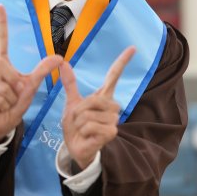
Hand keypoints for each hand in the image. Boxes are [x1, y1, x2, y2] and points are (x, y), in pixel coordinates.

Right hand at [0, 5, 62, 143]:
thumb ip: (43, 71)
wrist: (3, 122)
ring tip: (5, 102)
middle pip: (5, 69)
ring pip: (2, 86)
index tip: (0, 5)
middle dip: (15, 86)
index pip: (1, 40)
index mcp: (1, 63)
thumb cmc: (15, 103)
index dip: (1, 23)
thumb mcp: (31, 86)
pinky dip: (3, 105)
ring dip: (10, 98)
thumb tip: (60, 58)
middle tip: (13, 95)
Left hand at [58, 46, 135, 169]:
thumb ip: (70, 84)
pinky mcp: (111, 133)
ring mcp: (113, 120)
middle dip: (79, 111)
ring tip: (83, 129)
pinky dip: (83, 132)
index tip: (133, 47)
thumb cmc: (76, 127)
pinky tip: (87, 136)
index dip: (122, 61)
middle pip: (93, 100)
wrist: (76, 147)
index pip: (114, 75)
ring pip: (89, 114)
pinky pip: (91, 126)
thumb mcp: (71, 104)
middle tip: (79, 121)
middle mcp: (112, 107)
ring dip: (79, 123)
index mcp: (103, 97)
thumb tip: (63, 62)